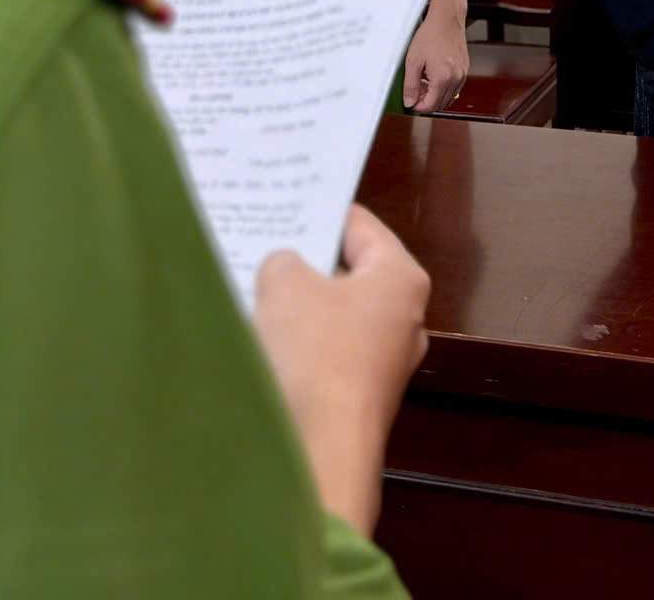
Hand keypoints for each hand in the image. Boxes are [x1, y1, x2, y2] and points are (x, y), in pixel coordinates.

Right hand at [254, 207, 428, 536]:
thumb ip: (284, 261)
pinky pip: (326, 354)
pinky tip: (260, 339)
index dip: (316, 212)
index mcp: (400, 277)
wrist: (321, 451)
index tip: (279, 203)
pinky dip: (298, 345)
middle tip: (258, 242)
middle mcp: (404, 317)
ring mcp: (384, 363)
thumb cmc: (314, 351)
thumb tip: (286, 269)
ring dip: (296, 307)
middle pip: (348, 272)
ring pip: (334, 317)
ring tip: (249, 287)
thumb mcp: (285, 284)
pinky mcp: (359, 398)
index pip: (358, 225)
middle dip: (304, 262)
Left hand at [402, 7, 469, 112]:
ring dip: (435, 95)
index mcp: (443, 79)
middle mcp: (456, 79)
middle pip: (440, 104)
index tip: (410, 100)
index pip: (430, 106)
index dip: (417, 107)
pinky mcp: (464, 69)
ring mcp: (462, 74)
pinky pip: (455, 87)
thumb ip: (411, 85)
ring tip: (424, 81)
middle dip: (426, 101)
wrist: (446, 19)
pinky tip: (433, 75)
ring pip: (449, 97)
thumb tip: (409, 102)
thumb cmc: (430, 35)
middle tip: (415, 90)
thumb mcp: (413, 61)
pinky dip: (444, 87)